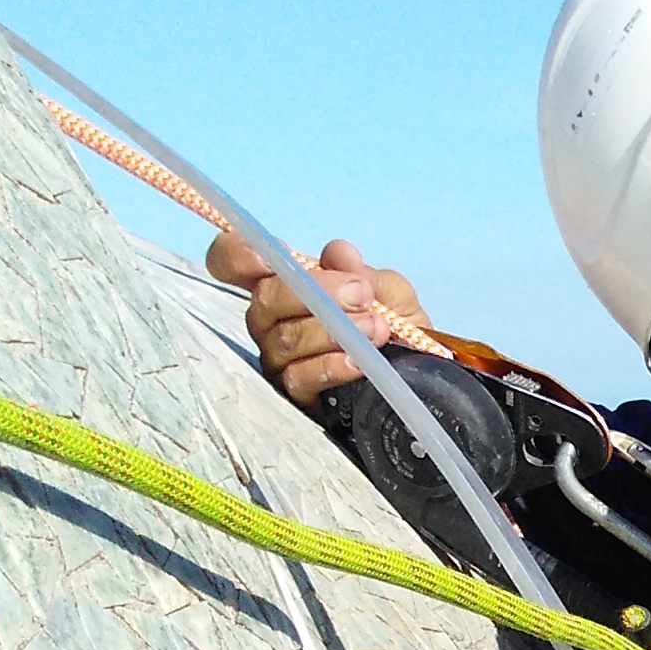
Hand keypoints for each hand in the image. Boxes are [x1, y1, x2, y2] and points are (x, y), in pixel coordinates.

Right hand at [205, 231, 431, 406]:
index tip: (269, 256)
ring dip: (334, 330)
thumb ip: (364, 272)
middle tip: (361, 295)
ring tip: (378, 329)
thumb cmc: (393, 326)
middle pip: (265, 299)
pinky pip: (299, 377)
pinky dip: (331, 366)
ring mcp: (280, 360)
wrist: (417, 376)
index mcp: (284, 286)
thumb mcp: (389, 292)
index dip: (236, 254)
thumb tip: (339, 254)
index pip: (232, 264)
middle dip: (317, 290)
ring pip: (284, 339)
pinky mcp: (296, 395)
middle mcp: (271, 322)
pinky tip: (359, 362)